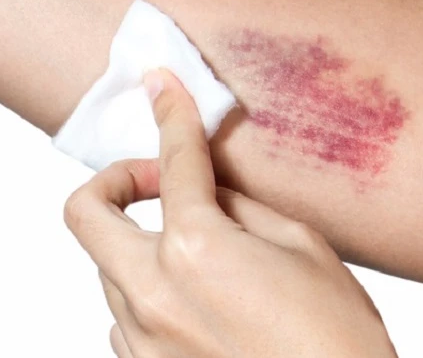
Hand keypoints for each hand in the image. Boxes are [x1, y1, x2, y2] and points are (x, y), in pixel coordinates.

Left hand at [64, 69, 395, 357]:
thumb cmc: (337, 340)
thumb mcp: (304, 249)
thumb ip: (242, 208)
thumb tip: (210, 189)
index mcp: (197, 250)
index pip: (174, 161)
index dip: (171, 114)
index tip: (163, 90)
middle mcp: (152, 294)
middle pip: (85, 212)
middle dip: (113, 181)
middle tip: (154, 182)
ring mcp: (141, 338)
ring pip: (107, 269)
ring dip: (140, 246)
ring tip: (196, 257)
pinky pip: (125, 316)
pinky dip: (149, 296)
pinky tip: (195, 304)